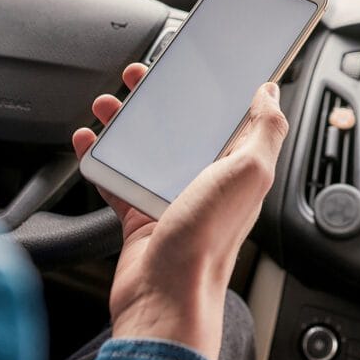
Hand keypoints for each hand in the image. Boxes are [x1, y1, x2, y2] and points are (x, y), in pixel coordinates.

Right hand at [70, 63, 289, 359]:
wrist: (165, 295)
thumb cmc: (207, 239)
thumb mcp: (249, 173)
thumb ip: (265, 131)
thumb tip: (271, 94)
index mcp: (239, 167)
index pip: (232, 117)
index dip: (217, 89)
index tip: (197, 64)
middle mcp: (208, 180)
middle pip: (184, 127)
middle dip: (161, 99)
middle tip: (140, 77)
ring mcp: (172, 197)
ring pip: (148, 148)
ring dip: (126, 123)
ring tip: (107, 103)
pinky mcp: (141, 215)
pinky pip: (118, 179)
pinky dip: (100, 158)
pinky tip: (88, 141)